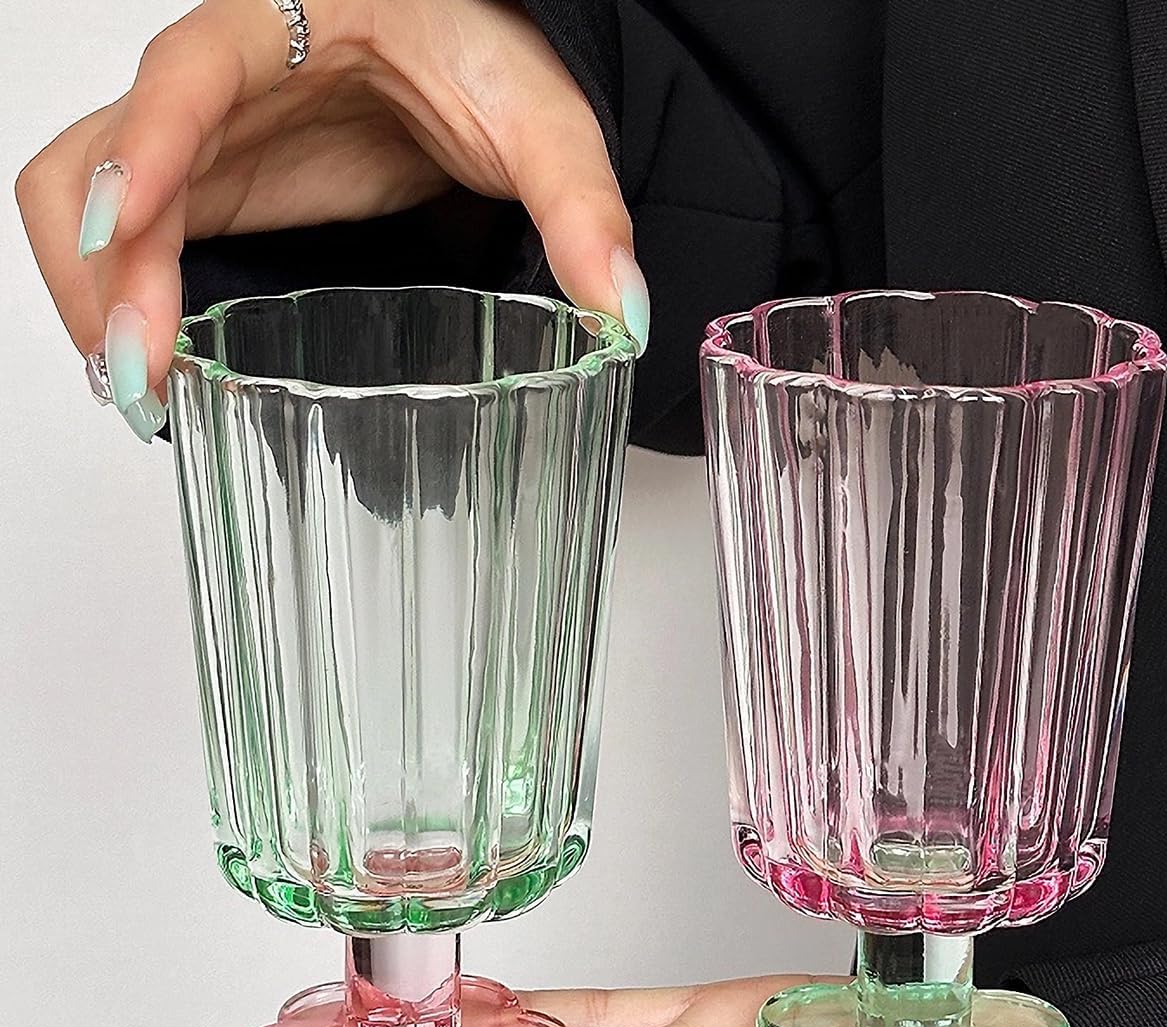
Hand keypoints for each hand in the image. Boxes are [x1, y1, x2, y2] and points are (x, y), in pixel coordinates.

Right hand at [14, 0, 644, 438]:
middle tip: (145, 374)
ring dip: (98, 295)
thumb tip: (620, 317)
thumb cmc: (486, 49)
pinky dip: (131, 302)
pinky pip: (137, 240)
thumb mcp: (544, 120)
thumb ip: (583, 207)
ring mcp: (209, 140)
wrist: (467, 47)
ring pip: (89, 203)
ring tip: (148, 393)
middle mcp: (221, 81)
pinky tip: (171, 368)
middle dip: (100, 269)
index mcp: (283, 24)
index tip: (125, 230)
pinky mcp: (220, 189)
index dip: (145, 149)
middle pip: (99, 157)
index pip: (186, 74)